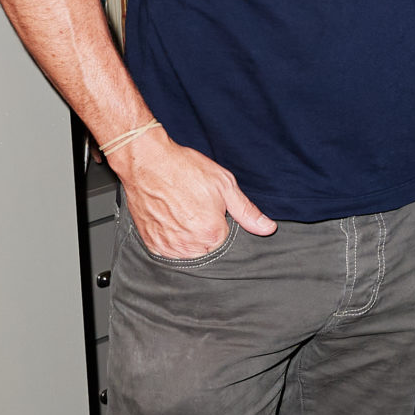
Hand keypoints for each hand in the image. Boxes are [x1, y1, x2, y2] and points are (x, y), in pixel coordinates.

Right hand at [113, 124, 275, 255]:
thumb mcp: (224, 184)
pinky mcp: (152, 243)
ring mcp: (168, 246)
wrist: (146, 161)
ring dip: (189, 239)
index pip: (226, 242)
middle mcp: (190, 245)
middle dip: (206, 234)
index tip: (213, 211)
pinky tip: (170, 219)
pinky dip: (172, 239)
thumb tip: (268, 228)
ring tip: (183, 212)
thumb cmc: (184, 169)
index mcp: (212, 233)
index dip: (221, 225)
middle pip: (207, 250)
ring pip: (188, 253)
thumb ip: (247, 211)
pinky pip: (169, 251)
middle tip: (195, 209)